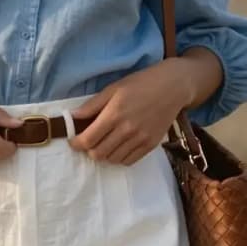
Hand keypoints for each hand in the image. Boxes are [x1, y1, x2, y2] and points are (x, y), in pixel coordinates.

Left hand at [69, 61, 192, 164]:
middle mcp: (127, 129)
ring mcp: (140, 139)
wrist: (173, 86)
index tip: (74, 141)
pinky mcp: (151, 145)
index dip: (76, 144)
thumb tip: (73, 117)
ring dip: (104, 154)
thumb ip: (92, 105)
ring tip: (104, 143)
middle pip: (98, 153)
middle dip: (89, 150)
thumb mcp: (113, 88)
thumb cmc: (141, 83)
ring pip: (112, 159)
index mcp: (114, 113)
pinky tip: (118, 147)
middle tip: (89, 142)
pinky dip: (119, 157)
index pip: (88, 140)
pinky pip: (129, 161)